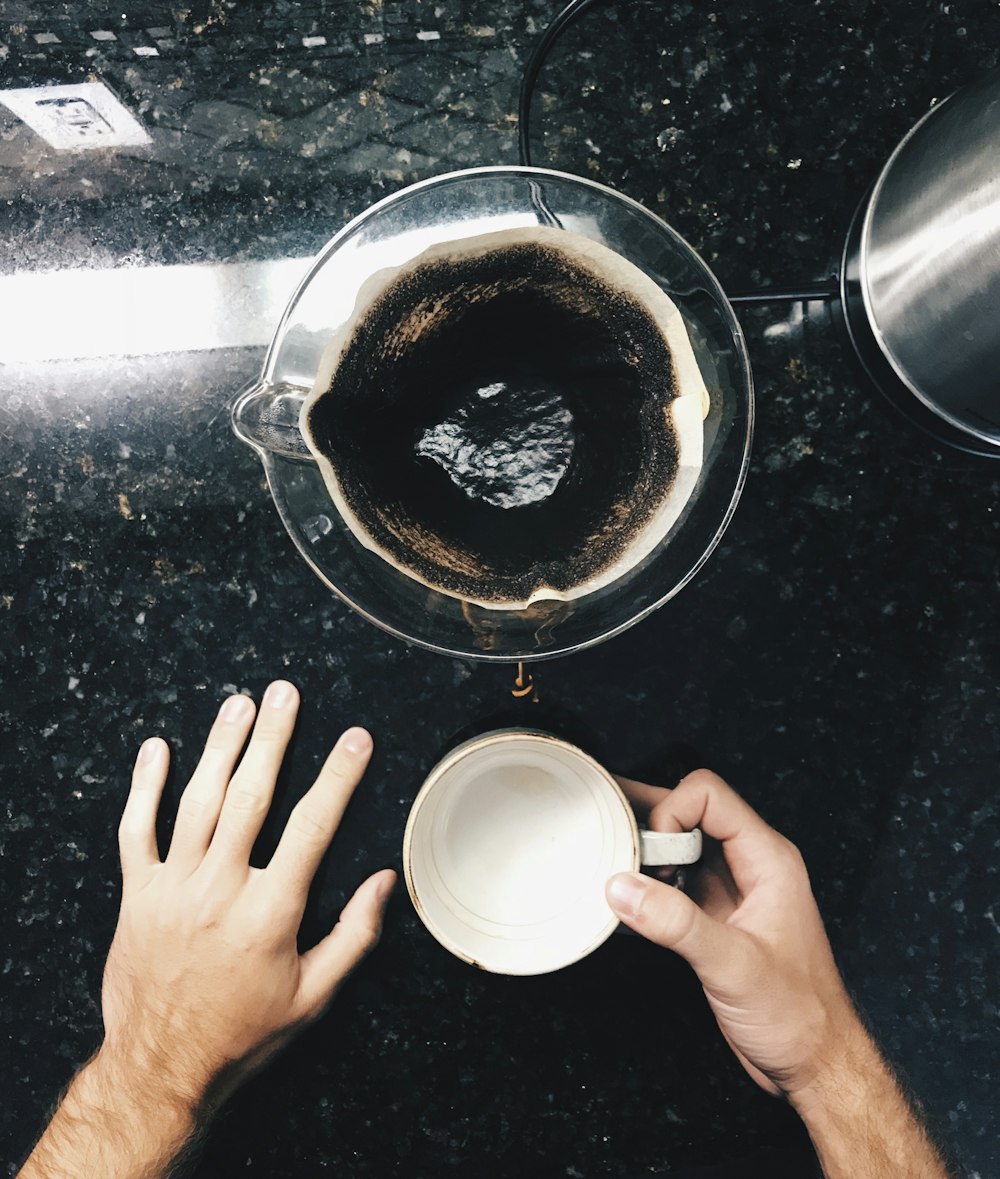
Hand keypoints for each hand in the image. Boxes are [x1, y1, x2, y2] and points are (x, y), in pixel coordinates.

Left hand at [101, 680, 394, 1112]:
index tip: (356, 739)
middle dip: (273, 738)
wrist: (160, 1068)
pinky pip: (135, 830)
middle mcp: (220, 890)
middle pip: (250, 797)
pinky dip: (144, 787)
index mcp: (270, 913)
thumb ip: (354, 936)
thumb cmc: (243, 1034)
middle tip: (286, 693)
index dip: (338, 777)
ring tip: (239, 704)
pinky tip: (157, 748)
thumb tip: (385, 880)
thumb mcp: (312, 997)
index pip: (313, 827)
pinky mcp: (136, 896)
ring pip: (196, 802)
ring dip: (220, 747)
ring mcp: (172, 889)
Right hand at [605, 769, 856, 1101]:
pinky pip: (674, 883)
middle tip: (604, 829)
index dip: (671, 811)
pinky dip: (646, 883)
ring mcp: (730, 892)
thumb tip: (623, 887)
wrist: (814, 1065)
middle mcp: (749, 867)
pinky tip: (623, 895)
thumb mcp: (734, 966)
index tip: (650, 854)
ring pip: (679, 847)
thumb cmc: (799, 1017)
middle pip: (689, 813)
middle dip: (647, 819)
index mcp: (768, 859)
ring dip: (643, 852)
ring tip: (606, 858)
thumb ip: (676, 924)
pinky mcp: (714, 919)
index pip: (709, 796)